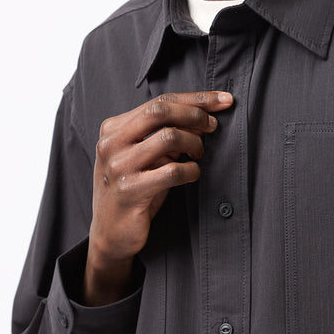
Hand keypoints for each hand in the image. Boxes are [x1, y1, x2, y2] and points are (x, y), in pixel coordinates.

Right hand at [83, 90, 233, 304]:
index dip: (195, 99)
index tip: (223, 100)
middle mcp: (111, 143)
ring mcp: (118, 167)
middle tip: (212, 126)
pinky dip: (191, 171)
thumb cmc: (134, 190)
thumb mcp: (143, 156)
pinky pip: (172, 171)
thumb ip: (164, 134)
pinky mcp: (130, 191)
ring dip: (194, 144)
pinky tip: (192, 174)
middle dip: (195, 114)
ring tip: (198, 155)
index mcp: (113, 128)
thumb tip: (203, 116)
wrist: (110, 233)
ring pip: (169, 137)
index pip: (159, 101)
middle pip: (160, 110)